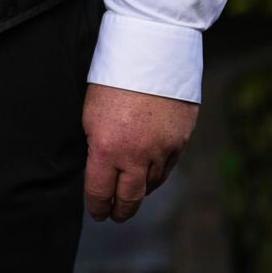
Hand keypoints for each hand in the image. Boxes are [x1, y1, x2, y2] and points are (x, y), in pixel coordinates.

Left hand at [83, 83, 198, 222]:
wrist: (151, 56)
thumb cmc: (113, 81)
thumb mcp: (91, 115)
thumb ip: (97, 147)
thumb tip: (101, 170)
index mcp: (105, 148)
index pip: (99, 191)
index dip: (97, 206)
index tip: (98, 213)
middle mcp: (135, 155)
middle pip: (129, 198)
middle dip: (121, 211)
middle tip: (115, 216)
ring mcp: (161, 150)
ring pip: (151, 184)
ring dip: (140, 191)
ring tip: (131, 195)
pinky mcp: (180, 142)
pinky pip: (168, 168)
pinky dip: (157, 175)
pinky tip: (150, 176)